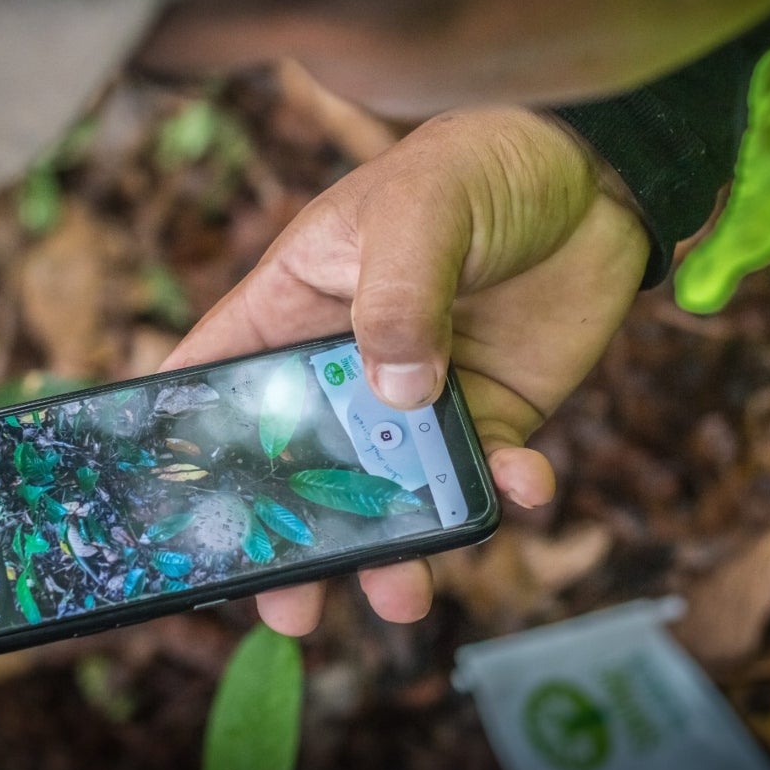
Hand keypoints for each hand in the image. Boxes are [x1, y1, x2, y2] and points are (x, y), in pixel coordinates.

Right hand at [160, 106, 649, 634]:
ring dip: (393, 546)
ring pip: (387, 488)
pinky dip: (500, 493)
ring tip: (400, 596)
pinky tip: (521, 486)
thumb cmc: (477, 166)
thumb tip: (397, 397)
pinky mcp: (487, 412)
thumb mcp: (419, 212)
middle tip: (290, 603)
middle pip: (297, 462)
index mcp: (295, 307)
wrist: (595, 177)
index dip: (187, 443)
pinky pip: (482, 473)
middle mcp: (344, 362)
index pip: (218, 377)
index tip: (174, 517)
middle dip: (292, 535)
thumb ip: (396, 297)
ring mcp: (416, 394)